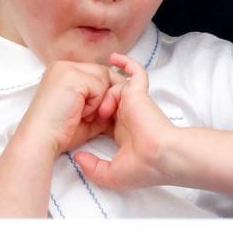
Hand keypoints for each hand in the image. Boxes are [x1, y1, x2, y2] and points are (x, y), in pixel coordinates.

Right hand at [12, 60, 115, 158]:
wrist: (40, 141)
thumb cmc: (58, 131)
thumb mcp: (84, 111)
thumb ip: (99, 99)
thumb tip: (118, 95)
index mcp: (62, 71)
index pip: (96, 73)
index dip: (103, 93)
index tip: (95, 111)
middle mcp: (62, 66)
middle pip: (103, 73)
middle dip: (105, 95)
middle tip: (89, 115)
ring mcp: (66, 69)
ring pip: (103, 78)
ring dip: (98, 100)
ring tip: (81, 114)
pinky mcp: (72, 76)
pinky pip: (100, 87)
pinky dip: (94, 104)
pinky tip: (79, 113)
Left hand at [73, 52, 176, 190]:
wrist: (157, 158)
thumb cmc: (141, 168)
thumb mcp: (108, 174)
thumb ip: (92, 167)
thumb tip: (78, 158)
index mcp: (120, 131)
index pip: (103, 116)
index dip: (90, 115)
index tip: (74, 118)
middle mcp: (126, 115)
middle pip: (106, 99)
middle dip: (93, 99)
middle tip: (79, 104)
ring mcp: (133, 103)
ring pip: (114, 88)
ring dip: (103, 95)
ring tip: (101, 111)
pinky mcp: (139, 94)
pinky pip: (135, 73)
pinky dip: (127, 63)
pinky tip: (114, 59)